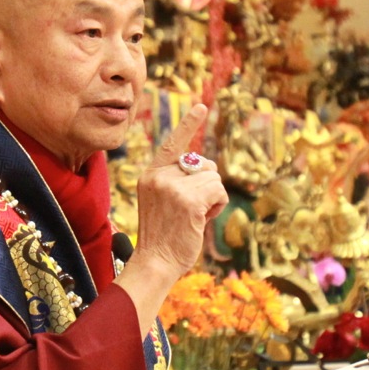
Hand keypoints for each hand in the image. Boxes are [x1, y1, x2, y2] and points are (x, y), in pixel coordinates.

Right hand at [132, 104, 228, 279]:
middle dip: (207, 184)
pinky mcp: (189, 201)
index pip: (172, 144)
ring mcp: (173, 187)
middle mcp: (159, 176)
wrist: (154, 262)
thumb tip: (208, 167)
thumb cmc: (163, 237)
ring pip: (214, 178)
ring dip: (213, 199)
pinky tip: (202, 220)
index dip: (189, 125)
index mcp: (150, 175)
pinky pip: (218, 192)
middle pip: (203, 164)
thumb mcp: (162, 201)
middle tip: (194, 209)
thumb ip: (177, 181)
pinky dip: (217, 206)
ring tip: (196, 217)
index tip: (202, 107)